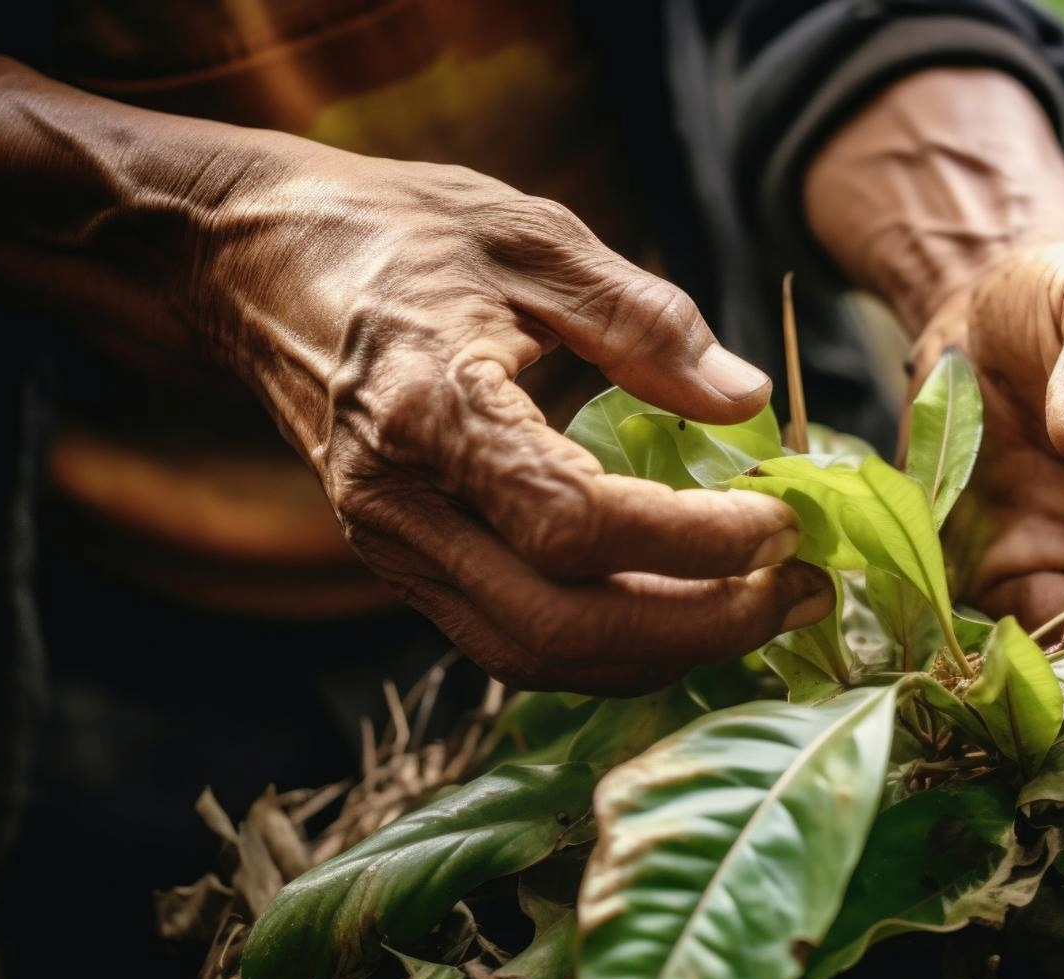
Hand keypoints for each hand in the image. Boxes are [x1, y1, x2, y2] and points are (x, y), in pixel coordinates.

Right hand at [197, 150, 832, 691]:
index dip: (693, 542)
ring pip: (534, 656)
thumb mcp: (533, 239)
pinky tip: (681, 611)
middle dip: (699, 625)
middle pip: (559, 625)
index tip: (781, 520)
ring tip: (762, 611)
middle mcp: (401, 506)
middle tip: (798, 592)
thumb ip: (644, 320)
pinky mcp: (403, 567)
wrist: (264, 267)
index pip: (575, 525)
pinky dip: (606, 646)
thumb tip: (746, 401)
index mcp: (431, 412)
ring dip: (660, 653)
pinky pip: (510, 642)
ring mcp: (392, 549)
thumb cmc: (402, 236)